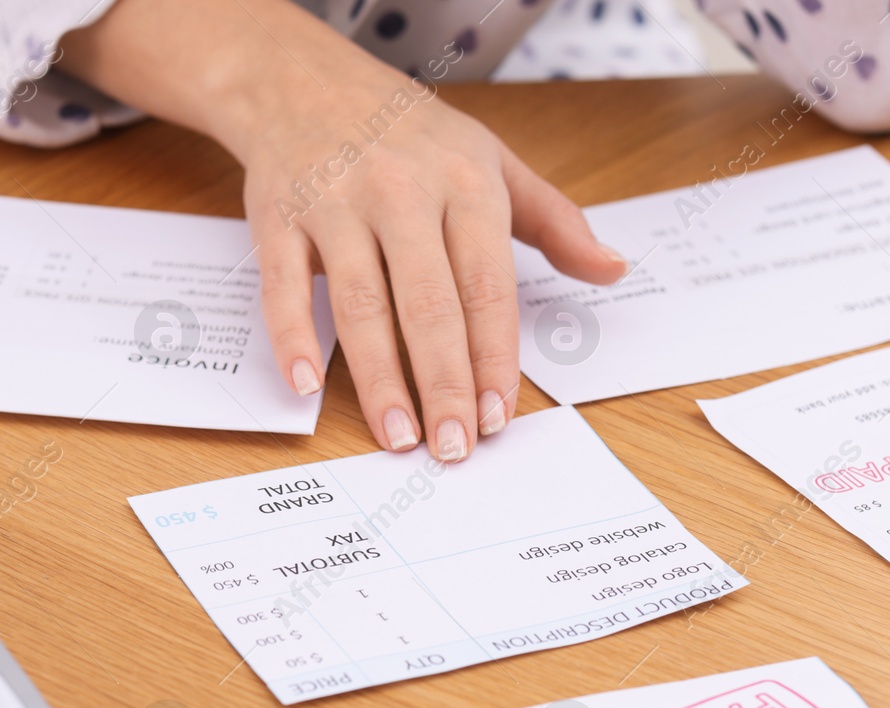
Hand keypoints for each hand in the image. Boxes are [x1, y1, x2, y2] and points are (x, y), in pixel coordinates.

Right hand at [63, 0, 626, 458]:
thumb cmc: (406, 131)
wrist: (301, 80)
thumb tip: (611, 268)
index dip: (495, 357)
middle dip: (445, 383)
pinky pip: (285, 286)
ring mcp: (335, 205)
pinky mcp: (278, 217)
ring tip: (398, 437)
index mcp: (463, 184)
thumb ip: (554, 220)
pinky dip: (293, 337)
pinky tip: (307, 384)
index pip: (487, 286)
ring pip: (362, 304)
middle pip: (429, 305)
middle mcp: (401, 194)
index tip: (500, 416)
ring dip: (380, 378)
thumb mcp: (491, 159)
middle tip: (455, 446)